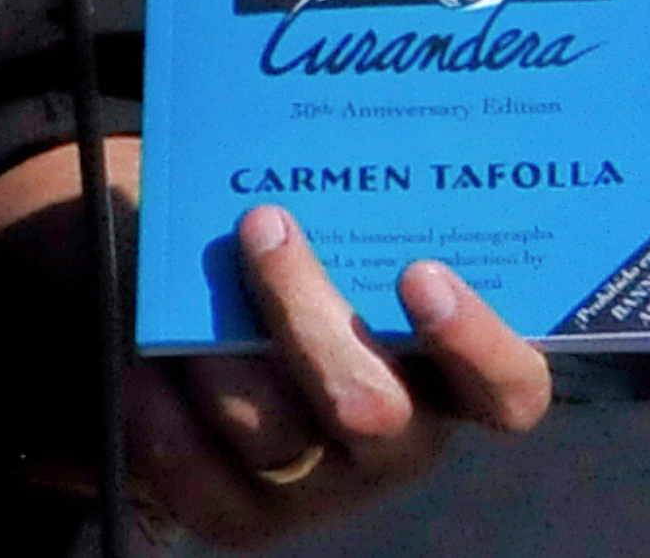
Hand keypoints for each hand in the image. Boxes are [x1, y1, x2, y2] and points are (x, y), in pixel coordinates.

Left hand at [123, 207, 548, 545]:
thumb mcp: (324, 225)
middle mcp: (395, 441)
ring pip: (273, 431)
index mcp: (445, 375)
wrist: (179, 312)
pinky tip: (140, 362)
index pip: (510, 391)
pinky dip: (162, 408)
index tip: (420, 272)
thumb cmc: (277, 252)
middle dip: (311, 318)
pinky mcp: (242, 515)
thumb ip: (346, 206)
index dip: (480, 344)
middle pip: (373, 410)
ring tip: (185, 287)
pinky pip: (199, 473)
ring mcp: (318, 485)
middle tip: (265, 227)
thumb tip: (327, 135)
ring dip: (221, 350)